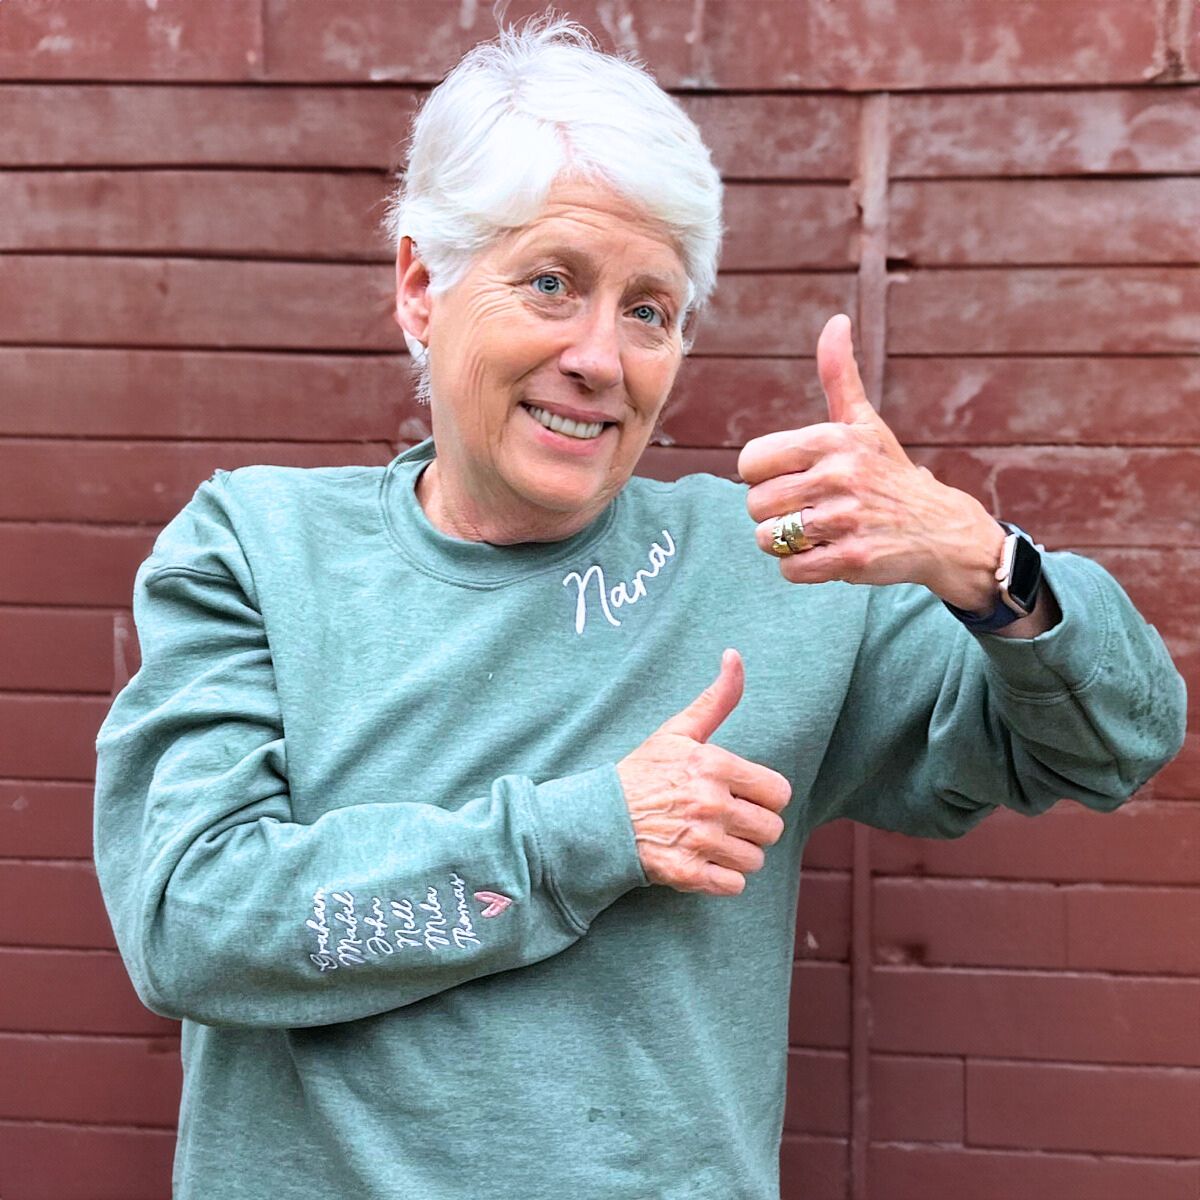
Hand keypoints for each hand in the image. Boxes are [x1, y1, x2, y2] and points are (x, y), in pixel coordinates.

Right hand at [616, 649, 791, 896]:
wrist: (598, 818)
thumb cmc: (642, 772)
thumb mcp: (678, 731)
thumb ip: (716, 699)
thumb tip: (735, 655)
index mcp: (714, 766)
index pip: (778, 793)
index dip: (764, 797)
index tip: (743, 797)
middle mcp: (711, 804)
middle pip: (771, 830)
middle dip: (753, 828)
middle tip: (726, 822)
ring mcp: (699, 841)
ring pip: (755, 860)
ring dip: (738, 855)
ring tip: (711, 842)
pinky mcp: (687, 874)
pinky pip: (733, 886)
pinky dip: (722, 879)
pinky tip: (701, 862)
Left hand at [737, 314, 1004, 612]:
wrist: (940, 529)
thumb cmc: (888, 474)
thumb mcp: (864, 423)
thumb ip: (840, 376)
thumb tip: (836, 322)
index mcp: (831, 439)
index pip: (749, 462)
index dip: (762, 476)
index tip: (790, 479)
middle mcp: (838, 475)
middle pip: (755, 503)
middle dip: (773, 512)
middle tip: (806, 509)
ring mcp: (845, 519)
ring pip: (767, 538)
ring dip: (784, 542)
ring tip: (815, 532)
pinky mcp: (851, 558)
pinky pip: (790, 568)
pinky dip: (801, 567)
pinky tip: (825, 553)